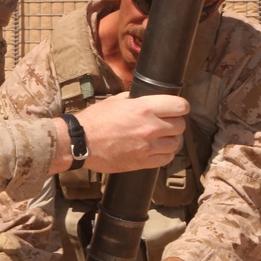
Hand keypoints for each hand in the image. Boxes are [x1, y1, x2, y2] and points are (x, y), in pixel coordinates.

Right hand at [57, 93, 187, 174]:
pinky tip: (156, 150)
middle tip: (165, 124)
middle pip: (180, 125)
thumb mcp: (116, 101)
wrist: (80, 142)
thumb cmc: (95, 120)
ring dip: (170, 140)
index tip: (176, 109)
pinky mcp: (143, 162)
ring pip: (176, 143)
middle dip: (174, 123)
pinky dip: (164, 154)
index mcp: (144, 108)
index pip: (181, 106)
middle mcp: (150, 127)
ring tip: (160, 139)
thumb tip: (148, 98)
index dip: (180, 107)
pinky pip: (166, 159)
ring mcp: (148, 146)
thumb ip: (136, 99)